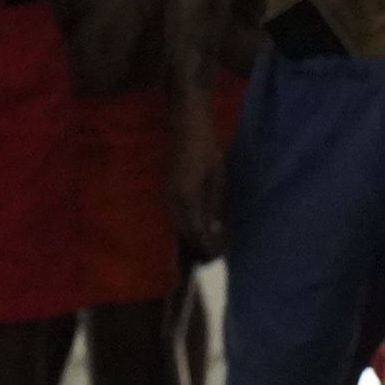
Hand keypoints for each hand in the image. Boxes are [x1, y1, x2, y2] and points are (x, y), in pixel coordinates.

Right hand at [169, 103, 224, 257]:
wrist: (188, 128)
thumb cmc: (208, 151)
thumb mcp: (217, 180)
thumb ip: (213, 206)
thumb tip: (213, 229)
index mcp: (186, 197)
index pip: (193, 229)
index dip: (203, 244)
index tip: (214, 256)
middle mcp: (173, 199)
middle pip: (181, 229)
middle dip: (194, 243)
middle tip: (208, 255)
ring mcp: (167, 193)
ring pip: (176, 222)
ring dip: (188, 234)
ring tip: (202, 244)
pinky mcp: (167, 189)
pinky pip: (174, 213)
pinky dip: (183, 223)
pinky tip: (193, 226)